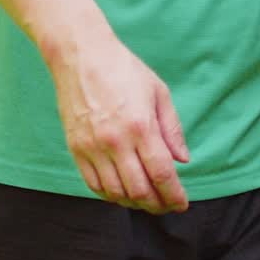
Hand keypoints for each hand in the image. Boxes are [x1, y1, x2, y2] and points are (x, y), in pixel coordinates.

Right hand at [49, 28, 189, 214]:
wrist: (82, 55)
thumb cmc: (123, 69)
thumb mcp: (158, 91)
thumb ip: (172, 128)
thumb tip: (183, 160)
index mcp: (141, 126)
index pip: (162, 174)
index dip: (174, 195)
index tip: (182, 204)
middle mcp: (116, 141)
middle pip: (140, 190)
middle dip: (157, 204)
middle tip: (166, 205)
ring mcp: (93, 147)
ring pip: (116, 193)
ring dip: (134, 203)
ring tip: (146, 200)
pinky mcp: (76, 148)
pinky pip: (94, 185)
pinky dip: (110, 195)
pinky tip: (121, 192)